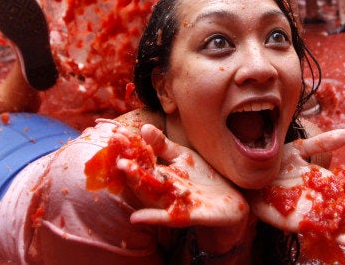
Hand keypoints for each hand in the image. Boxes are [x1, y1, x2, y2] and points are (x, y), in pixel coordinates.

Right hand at [115, 124, 248, 228]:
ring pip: (150, 194)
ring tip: (122, 167)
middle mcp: (162, 189)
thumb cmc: (204, 178)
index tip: (116, 131)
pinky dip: (152, 217)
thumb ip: (164, 145)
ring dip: (136, 183)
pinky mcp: (187, 216)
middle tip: (113, 146)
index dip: (130, 146)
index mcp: (161, 173)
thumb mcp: (184, 158)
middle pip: (142, 176)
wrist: (231, 201)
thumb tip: (143, 127)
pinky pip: (166, 218)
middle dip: (127, 163)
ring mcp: (173, 203)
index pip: (142, 159)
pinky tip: (136, 218)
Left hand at [246, 129, 344, 249]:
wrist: (251, 180)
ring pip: (341, 222)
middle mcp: (324, 199)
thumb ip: (321, 143)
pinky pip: (323, 233)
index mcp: (326, 181)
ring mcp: (314, 213)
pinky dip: (341, 238)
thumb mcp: (299, 149)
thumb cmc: (274, 164)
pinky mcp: (302, 224)